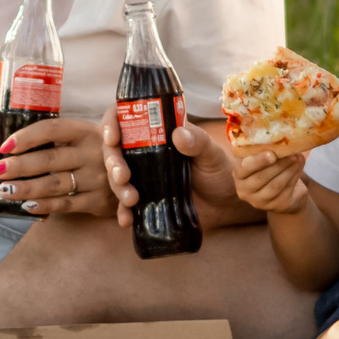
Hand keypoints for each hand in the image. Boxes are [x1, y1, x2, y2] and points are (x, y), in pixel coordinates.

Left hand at [0, 117, 115, 216]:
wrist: (142, 175)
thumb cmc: (100, 154)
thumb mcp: (87, 138)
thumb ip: (59, 140)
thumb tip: (13, 148)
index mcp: (87, 131)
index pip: (52, 129)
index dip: (27, 136)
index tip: (4, 146)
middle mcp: (93, 153)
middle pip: (50, 159)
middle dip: (19, 166)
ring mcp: (97, 178)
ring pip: (55, 184)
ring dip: (26, 188)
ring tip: (4, 190)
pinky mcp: (99, 201)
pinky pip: (67, 204)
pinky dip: (45, 205)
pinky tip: (26, 206)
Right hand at [100, 112, 239, 226]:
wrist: (226, 203)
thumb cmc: (219, 170)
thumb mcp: (211, 153)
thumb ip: (198, 142)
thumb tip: (178, 135)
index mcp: (157, 132)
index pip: (126, 119)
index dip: (112, 123)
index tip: (112, 137)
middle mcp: (145, 152)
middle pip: (115, 150)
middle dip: (113, 162)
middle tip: (123, 176)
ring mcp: (143, 177)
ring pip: (117, 177)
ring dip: (117, 188)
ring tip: (131, 199)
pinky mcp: (146, 200)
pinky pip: (126, 205)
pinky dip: (123, 212)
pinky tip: (126, 219)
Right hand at [229, 148, 310, 215]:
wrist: (283, 191)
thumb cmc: (270, 169)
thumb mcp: (263, 159)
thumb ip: (264, 150)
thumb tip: (279, 138)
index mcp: (239, 175)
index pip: (244, 169)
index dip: (258, 161)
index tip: (272, 154)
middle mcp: (245, 191)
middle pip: (261, 178)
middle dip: (278, 164)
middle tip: (291, 153)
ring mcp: (260, 202)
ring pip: (275, 185)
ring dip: (289, 170)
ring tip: (298, 157)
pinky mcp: (276, 206)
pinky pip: (286, 190)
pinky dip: (294, 176)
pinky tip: (299, 166)